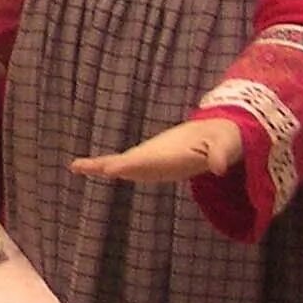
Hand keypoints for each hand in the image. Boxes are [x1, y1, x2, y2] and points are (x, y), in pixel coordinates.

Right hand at [71, 117, 242, 184]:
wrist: (217, 131)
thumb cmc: (223, 137)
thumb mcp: (226, 145)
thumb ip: (220, 154)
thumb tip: (218, 167)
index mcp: (171, 150)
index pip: (147, 160)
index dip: (130, 165)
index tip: (111, 169)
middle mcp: (157, 153)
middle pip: (127, 160)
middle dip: (106, 165)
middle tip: (77, 165)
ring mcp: (152, 158)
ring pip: (123, 164)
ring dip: (101, 167)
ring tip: (75, 166)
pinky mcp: (153, 164)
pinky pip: (128, 169)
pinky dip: (110, 170)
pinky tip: (96, 171)